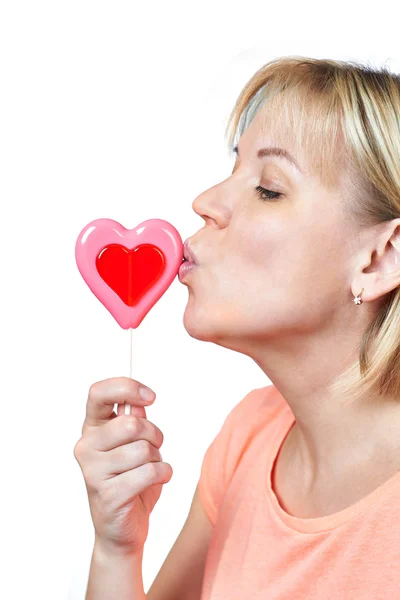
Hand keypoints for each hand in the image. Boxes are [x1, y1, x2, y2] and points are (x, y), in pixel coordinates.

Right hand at [73, 377, 172, 554]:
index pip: (98, 393)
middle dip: (154, 434)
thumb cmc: (130, 480)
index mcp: (92, 428)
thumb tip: (139, 401)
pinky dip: (164, 473)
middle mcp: (86, 447)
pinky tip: (158, 480)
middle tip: (155, 446)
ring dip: (157, 458)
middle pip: (131, 423)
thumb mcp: (134, 444)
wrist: (122, 530)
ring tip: (150, 469)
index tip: (150, 397)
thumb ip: (134, 420)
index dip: (127, 388)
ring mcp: (93, 472)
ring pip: (143, 449)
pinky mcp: (108, 494)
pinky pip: (149, 472)